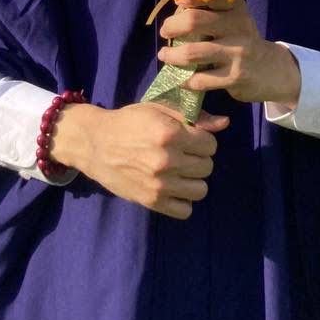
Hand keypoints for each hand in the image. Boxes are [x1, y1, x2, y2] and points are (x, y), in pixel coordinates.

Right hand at [50, 100, 227, 219]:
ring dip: (193, 180)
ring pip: (201, 190)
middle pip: (207, 167)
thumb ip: (194, 116)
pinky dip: (183, 200)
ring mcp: (160, 184)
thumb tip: (224, 123)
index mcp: (170, 134)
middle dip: (199, 158)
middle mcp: (167, 161)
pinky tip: (173, 187)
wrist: (96, 143)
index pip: (210, 145)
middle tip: (183, 154)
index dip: (203, 140)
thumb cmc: (129, 122)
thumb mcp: (159, 109)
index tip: (191, 139)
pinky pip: (185, 210)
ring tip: (179, 171)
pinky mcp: (152, 202)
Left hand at [157, 0, 301, 107]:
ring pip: (192, 52)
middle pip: (194, 20)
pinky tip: (179, 78)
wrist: (274, 70)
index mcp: (236, 8)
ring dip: (172, 55)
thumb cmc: (244, 40)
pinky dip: (184, 79)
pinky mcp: (234, 77)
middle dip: (172, 26)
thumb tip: (178, 4)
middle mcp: (237, 26)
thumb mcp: (236, 20)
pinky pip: (200, 79)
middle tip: (165, 31)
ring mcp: (236, 53)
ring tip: (165, 55)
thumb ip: (213, 11)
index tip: (178, 4)